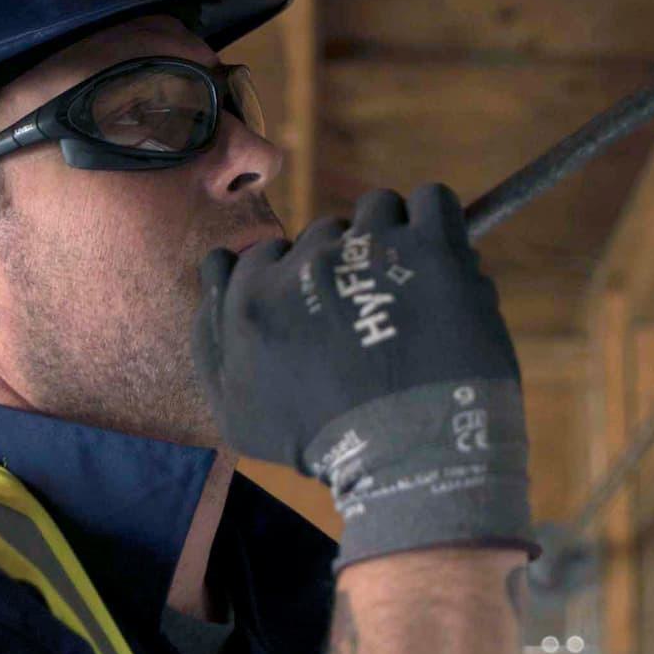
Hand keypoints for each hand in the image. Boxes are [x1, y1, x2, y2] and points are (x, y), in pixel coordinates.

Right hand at [193, 184, 533, 567]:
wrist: (409, 453)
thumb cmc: (321, 444)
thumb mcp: (236, 411)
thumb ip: (210, 336)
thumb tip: (217, 268)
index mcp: (253, 295)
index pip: (264, 253)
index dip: (295, 280)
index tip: (323, 312)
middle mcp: (308, 261)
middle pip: (324, 234)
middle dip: (346, 265)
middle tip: (374, 313)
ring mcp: (372, 246)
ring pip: (377, 209)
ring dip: (392, 239)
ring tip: (413, 287)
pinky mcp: (432, 245)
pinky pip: (432, 200)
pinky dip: (437, 222)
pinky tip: (443, 259)